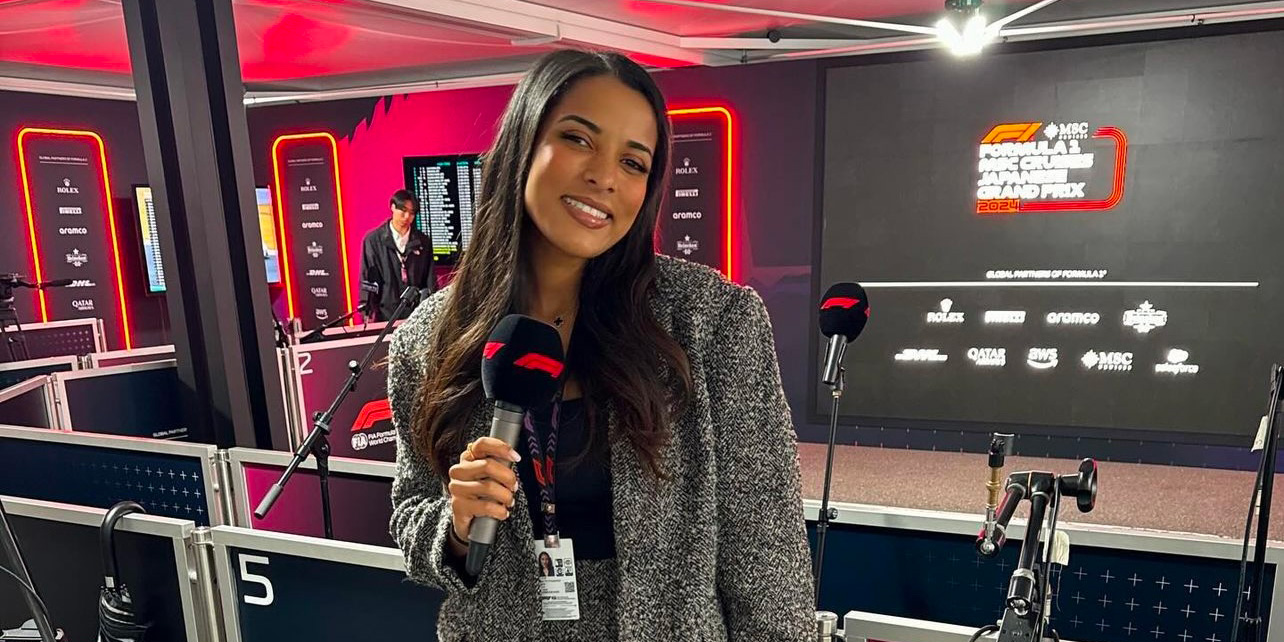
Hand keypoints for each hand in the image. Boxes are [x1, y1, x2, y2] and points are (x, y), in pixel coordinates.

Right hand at [447, 437, 520, 554]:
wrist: (468, 521)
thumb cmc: (482, 495)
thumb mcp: (490, 477)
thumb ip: (499, 465)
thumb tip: (514, 458)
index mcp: (468, 458)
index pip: (482, 444)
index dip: (501, 448)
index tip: (516, 457)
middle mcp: (459, 471)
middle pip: (488, 465)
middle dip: (508, 477)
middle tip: (514, 486)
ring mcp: (457, 488)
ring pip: (488, 487)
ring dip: (506, 496)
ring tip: (509, 501)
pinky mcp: (458, 506)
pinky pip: (485, 506)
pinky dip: (500, 510)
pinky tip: (503, 513)